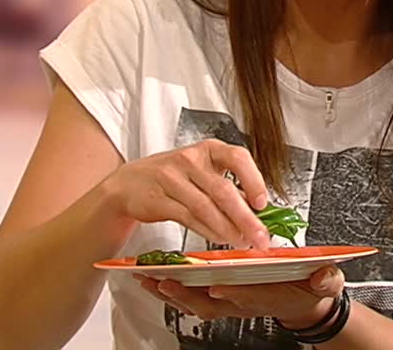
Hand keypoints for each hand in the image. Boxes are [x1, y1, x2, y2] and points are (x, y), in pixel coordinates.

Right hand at [100, 139, 271, 249]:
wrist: (129, 182)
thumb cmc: (173, 176)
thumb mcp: (202, 172)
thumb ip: (228, 187)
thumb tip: (257, 211)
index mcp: (208, 149)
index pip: (237, 158)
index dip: (254, 180)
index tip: (262, 203)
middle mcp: (191, 159)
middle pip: (223, 190)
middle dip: (246, 218)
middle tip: (260, 237)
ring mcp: (172, 177)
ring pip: (206, 207)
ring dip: (227, 229)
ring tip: (241, 242)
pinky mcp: (158, 198)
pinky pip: (188, 218)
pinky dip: (207, 231)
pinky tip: (219, 239)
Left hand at [134, 265, 345, 325]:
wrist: (305, 302)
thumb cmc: (309, 287)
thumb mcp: (326, 282)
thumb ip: (325, 280)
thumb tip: (325, 277)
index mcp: (267, 295)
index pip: (247, 296)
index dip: (233, 293)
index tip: (218, 285)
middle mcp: (243, 302)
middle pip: (210, 303)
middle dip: (186, 294)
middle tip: (164, 281)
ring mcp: (229, 303)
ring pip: (195, 303)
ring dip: (171, 293)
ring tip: (147, 278)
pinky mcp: (220, 299)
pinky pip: (191, 298)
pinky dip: (171, 291)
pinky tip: (153, 280)